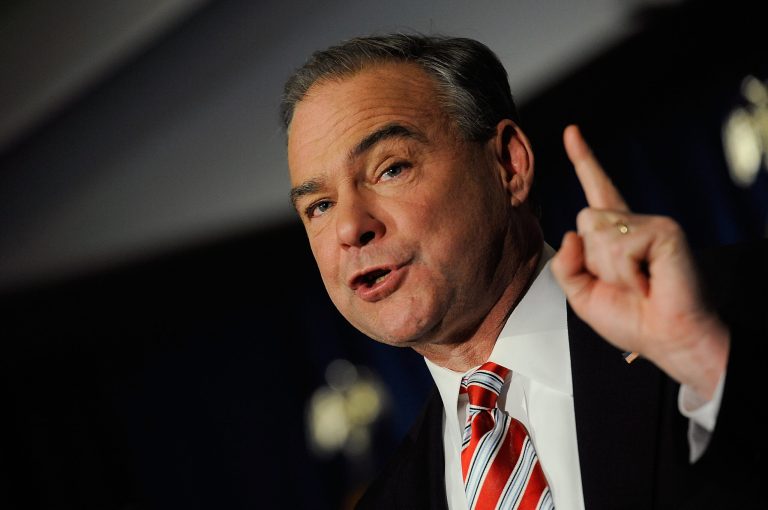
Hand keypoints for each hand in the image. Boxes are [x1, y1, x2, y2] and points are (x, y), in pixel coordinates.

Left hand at [550, 125, 729, 399]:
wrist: (666, 339)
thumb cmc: (632, 319)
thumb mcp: (582, 294)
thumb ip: (566, 265)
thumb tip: (573, 229)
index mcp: (613, 235)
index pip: (596, 190)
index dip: (583, 160)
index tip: (571, 132)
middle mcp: (632, 223)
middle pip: (585, 219)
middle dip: (593, 261)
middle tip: (624, 284)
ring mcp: (651, 224)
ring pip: (598, 232)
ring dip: (610, 269)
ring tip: (638, 284)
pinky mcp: (665, 230)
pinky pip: (620, 244)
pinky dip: (626, 272)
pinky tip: (648, 281)